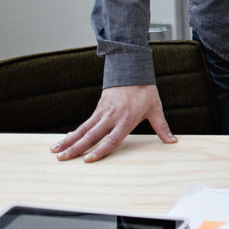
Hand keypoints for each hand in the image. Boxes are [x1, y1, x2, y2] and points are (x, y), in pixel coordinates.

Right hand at [50, 84, 173, 161]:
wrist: (133, 69)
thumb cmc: (145, 90)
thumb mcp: (155, 108)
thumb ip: (162, 127)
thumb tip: (172, 141)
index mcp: (126, 118)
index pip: (112, 138)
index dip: (100, 150)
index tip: (88, 160)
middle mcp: (112, 116)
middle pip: (92, 135)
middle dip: (77, 148)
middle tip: (63, 159)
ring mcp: (103, 112)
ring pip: (84, 129)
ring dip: (69, 141)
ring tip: (56, 152)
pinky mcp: (98, 108)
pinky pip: (84, 123)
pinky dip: (73, 133)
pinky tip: (63, 141)